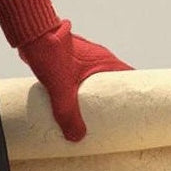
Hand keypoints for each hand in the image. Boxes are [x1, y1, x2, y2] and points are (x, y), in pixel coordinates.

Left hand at [0, 0, 132, 141]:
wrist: (31, 34)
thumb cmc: (51, 53)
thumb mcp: (61, 89)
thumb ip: (68, 113)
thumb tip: (77, 137)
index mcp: (105, 62)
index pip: (130, 76)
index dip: (136, 91)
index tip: (138, 107)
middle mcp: (98, 58)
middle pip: (114, 80)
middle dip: (114, 98)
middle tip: (114, 117)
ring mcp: (83, 58)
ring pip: (96, 79)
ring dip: (96, 94)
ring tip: (93, 113)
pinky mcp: (69, 60)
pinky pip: (81, 77)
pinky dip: (81, 89)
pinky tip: (72, 101)